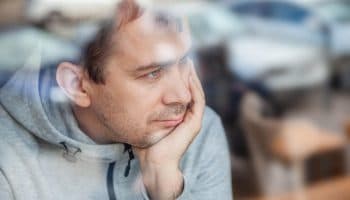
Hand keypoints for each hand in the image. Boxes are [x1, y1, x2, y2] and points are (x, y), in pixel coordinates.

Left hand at [133, 64, 204, 199]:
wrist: (154, 163)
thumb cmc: (146, 144)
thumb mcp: (143, 120)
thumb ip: (141, 108)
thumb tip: (126, 93)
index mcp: (177, 114)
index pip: (180, 91)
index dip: (178, 76)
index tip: (171, 62)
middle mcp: (187, 115)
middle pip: (189, 88)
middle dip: (186, 72)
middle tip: (181, 56)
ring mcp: (192, 119)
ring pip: (195, 91)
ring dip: (192, 76)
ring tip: (187, 61)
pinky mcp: (195, 123)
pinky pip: (197, 100)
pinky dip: (194, 86)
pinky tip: (189, 75)